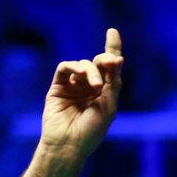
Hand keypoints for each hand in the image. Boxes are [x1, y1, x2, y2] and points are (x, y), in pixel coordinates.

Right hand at [4, 29, 124, 176]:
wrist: (68, 145)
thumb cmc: (91, 131)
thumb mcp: (108, 106)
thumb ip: (112, 82)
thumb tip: (118, 59)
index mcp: (104, 93)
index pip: (109, 68)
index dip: (112, 49)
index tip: (112, 31)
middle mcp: (89, 87)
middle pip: (98, 63)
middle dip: (105, 60)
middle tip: (110, 62)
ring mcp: (73, 86)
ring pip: (83, 64)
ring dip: (91, 70)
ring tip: (93, 85)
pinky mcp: (58, 86)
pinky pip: (65, 67)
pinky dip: (74, 67)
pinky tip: (81, 75)